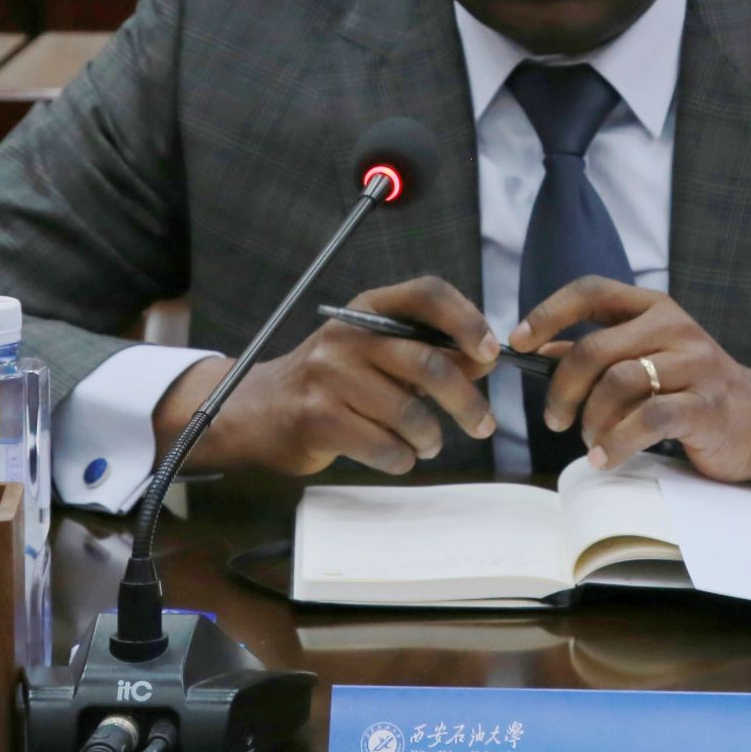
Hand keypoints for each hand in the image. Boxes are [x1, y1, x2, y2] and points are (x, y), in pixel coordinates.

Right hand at [152, 276, 498, 476]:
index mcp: (368, 308)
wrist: (261, 411)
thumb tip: (484, 359)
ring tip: (428, 442)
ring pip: (410, 413)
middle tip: (484, 425)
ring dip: (430, 437)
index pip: (427, 293)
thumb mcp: (377, 353)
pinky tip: (397, 455)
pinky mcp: (317, 417)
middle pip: (428, 363)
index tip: (489, 353)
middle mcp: (348, 334)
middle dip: (466, 402)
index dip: (467, 319)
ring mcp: (328, 375)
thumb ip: (428, 350)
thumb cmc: (334, 381)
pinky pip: (384, 446)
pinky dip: (402, 458)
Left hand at [509, 277, 750, 488]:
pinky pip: (650, 418)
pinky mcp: (708, 405)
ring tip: (590, 442)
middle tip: (554, 420)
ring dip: (591, 419)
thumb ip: (598, 352)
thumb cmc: (691, 390)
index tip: (519, 341)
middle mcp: (674, 327)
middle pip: (595, 348)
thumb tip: (537, 350)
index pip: (591, 291)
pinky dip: (618, 441)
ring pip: (619, 382)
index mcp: (653, 308)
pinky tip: (605, 457)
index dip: (549, 313)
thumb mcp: (646, 358)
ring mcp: (695, 363)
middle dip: (563, 388)